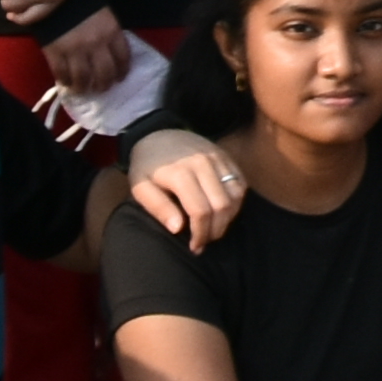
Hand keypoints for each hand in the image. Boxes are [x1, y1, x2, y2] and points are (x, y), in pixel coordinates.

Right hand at [40, 7, 139, 101]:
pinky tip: (67, 82)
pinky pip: (62, 74)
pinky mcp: (55, 52)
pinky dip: (65, 81)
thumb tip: (110, 52)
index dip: (122, 71)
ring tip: (83, 89)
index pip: (123, 57)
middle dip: (104, 84)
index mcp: (111, 31)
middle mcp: (96, 43)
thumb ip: (109, 33)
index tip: (120, 77)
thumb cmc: (82, 0)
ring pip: (83, 78)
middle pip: (105, 73)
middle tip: (102, 87)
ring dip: (84, 87)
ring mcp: (75, 50)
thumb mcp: (104, 13)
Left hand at [123, 133, 248, 246]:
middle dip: (216, 230)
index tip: (195, 247)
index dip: (200, 234)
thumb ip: (158, 208)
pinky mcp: (226, 157)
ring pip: (235, 196)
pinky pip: (241, 184)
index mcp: (179, 173)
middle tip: (205, 241)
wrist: (158, 133)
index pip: (200, 211)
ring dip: (228, 218)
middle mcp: (203, 163)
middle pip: (221, 206)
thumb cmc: (147, 166)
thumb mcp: (140, 187)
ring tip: (214, 229)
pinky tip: (223, 212)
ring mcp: (218, 158)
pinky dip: (236, 203)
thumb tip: (178, 229)